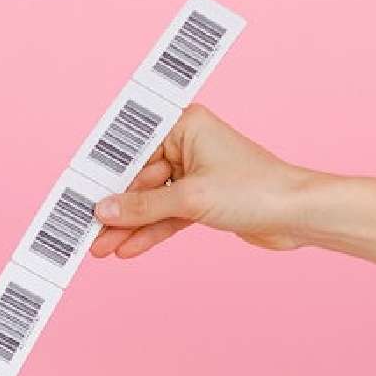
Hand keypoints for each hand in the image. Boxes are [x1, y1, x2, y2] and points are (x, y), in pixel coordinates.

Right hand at [90, 103, 312, 259]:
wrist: (298, 216)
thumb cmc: (254, 190)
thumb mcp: (190, 198)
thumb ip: (143, 205)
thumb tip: (103, 211)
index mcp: (184, 125)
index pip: (132, 147)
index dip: (103, 173)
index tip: (78, 194)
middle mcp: (187, 144)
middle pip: (137, 178)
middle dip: (114, 208)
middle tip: (85, 232)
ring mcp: (194, 174)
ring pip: (150, 201)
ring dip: (127, 227)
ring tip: (100, 250)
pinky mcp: (202, 200)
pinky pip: (166, 216)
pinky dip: (149, 232)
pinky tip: (127, 250)